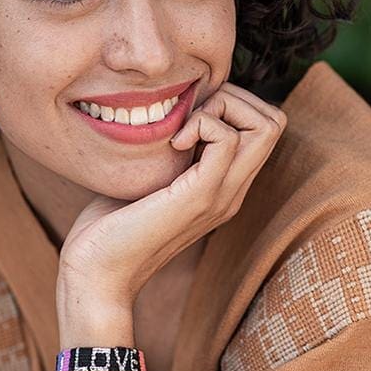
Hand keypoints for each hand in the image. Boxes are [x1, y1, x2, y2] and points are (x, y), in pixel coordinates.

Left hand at [56, 81, 287, 313]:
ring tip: (183, 127)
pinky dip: (202, 124)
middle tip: (190, 113)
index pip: (262, 128)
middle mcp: (232, 191)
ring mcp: (221, 196)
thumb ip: (165, 152)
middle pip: (274, 122)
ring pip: (264, 127)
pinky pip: (228, 140)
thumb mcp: (145, 177)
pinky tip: (173, 142)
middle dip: (234, 97)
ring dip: (222, 107)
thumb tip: (160, 113)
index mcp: (222, 187)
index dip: (232, 103)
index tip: (188, 112)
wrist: (96, 273)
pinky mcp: (200, 197)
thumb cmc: (108, 224)